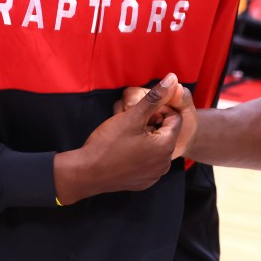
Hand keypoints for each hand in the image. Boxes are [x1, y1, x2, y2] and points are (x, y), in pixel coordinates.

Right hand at [53, 74, 183, 204]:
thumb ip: (155, 97)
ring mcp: (154, 175)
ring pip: (157, 148)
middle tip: (131, 124)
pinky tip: (124, 152)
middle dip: (152, 124)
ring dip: (147, 139)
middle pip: (166, 133)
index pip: (174, 118)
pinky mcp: (144, 182)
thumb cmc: (108, 143)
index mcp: (166, 146)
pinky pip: (148, 162)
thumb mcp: (133, 116)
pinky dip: (141, 154)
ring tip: (126, 137)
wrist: (86, 173)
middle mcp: (165, 163)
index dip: (158, 111)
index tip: (139, 113)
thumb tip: (172, 78)